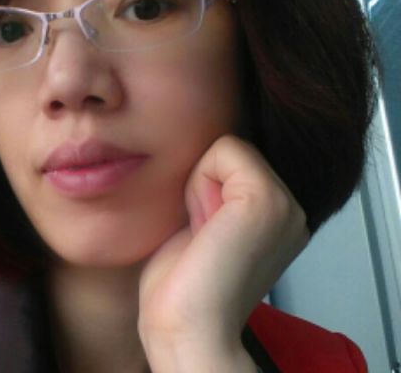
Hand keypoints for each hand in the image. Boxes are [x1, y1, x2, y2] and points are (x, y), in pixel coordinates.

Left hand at [138, 135, 308, 371]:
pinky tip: (206, 225)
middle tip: (203, 232)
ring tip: (205, 230)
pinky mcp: (267, 200)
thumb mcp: (204, 220)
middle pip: (228, 149)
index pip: (232, 156)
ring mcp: (286, 204)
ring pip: (225, 147)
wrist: (184, 326)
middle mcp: (291, 209)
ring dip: (199, 184)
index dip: (202, 184)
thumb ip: (214, 188)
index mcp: (278, 216)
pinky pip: (224, 149)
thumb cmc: (182, 283)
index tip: (203, 231)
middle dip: (201, 182)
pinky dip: (200, 181)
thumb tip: (196, 152)